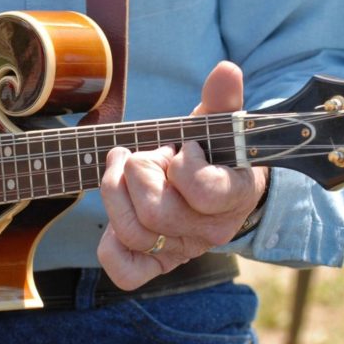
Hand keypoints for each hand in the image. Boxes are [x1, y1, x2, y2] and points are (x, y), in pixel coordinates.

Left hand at [97, 61, 268, 289]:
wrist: (219, 188)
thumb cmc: (216, 152)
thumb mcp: (221, 124)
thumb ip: (223, 100)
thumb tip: (225, 70)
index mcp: (233, 196)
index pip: (203, 190)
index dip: (183, 165)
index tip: (185, 148)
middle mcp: (209, 231)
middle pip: (155, 213)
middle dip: (137, 173)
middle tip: (141, 154)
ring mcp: (182, 249)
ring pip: (133, 233)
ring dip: (114, 191)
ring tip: (120, 166)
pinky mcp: (157, 262)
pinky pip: (126, 273)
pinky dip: (110, 246)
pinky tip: (117, 209)